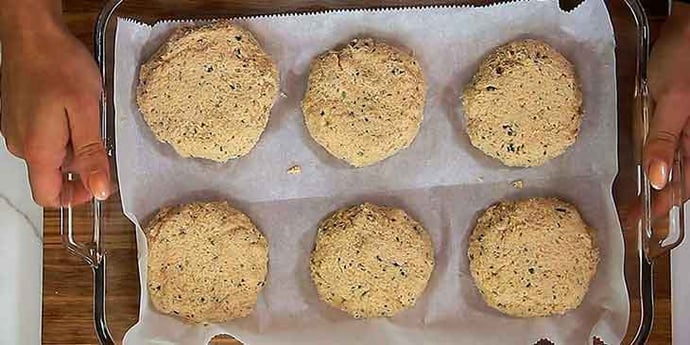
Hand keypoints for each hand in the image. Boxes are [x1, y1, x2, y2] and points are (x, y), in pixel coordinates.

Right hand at [0, 11, 110, 206]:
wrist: (33, 33)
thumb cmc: (59, 66)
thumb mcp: (88, 113)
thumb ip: (92, 155)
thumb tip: (100, 191)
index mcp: (38, 150)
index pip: (50, 196)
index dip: (77, 196)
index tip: (99, 181)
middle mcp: (22, 145)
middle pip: (54, 173)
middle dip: (81, 160)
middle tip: (97, 130)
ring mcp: (17, 130)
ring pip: (51, 153)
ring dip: (73, 142)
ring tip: (85, 113)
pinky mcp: (18, 117)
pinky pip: (43, 136)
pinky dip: (62, 128)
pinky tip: (71, 106)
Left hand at [642, 1, 689, 216]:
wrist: (688, 28)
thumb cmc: (684, 59)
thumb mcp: (670, 101)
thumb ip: (663, 140)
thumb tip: (658, 179)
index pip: (684, 185)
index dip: (662, 205)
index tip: (638, 219)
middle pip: (682, 179)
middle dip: (659, 200)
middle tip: (633, 215)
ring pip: (677, 166)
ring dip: (658, 184)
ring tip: (636, 200)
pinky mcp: (681, 117)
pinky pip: (672, 147)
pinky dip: (658, 162)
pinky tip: (646, 170)